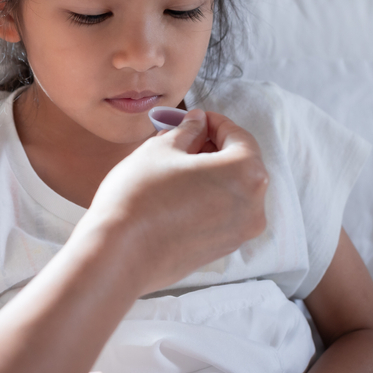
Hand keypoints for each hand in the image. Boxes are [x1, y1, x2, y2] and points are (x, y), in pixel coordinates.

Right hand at [85, 108, 268, 294]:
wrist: (119, 254)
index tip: (194, 118)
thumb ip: (187, 131)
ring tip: (174, 166)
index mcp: (245, 173)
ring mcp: (239, 232)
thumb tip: (198, 123)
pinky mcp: (221, 250)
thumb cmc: (139, 197)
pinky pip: (221, 214)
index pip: (239, 136)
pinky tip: (176, 193)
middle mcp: (252, 205)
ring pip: (231, 191)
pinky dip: (206, 198)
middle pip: (240, 165)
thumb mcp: (161, 149)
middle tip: (182, 138)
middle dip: (213, 148)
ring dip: (209, 174)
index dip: (214, 122)